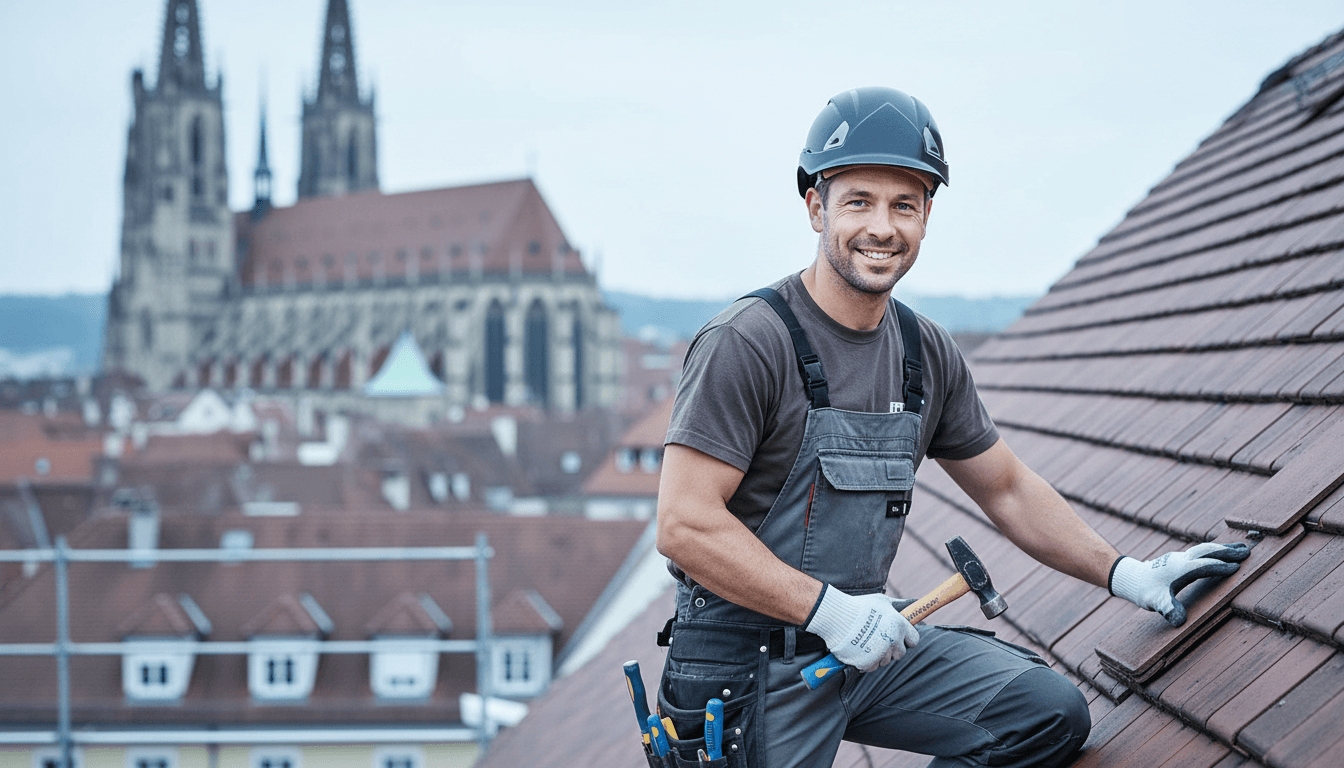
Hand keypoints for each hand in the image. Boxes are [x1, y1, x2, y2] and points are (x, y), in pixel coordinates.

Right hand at [804, 585, 918, 671]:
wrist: (836, 616)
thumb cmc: (858, 606)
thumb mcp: (882, 601)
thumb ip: (899, 605)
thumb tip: (914, 603)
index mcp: (899, 625)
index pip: (914, 640)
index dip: (906, 639)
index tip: (898, 637)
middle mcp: (893, 640)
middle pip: (900, 653)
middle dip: (892, 649)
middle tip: (878, 640)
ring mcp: (881, 653)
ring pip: (885, 661)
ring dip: (878, 655)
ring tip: (865, 642)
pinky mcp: (868, 663)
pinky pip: (872, 667)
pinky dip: (866, 662)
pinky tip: (859, 650)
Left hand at [1109, 542, 1250, 626]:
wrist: (1132, 578)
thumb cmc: (1146, 591)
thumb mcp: (1156, 603)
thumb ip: (1168, 609)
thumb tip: (1180, 621)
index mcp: (1178, 569)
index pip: (1203, 566)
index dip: (1220, 567)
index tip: (1237, 567)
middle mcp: (1181, 559)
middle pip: (1206, 552)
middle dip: (1226, 552)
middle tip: (1247, 552)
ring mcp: (1180, 556)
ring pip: (1205, 549)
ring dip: (1222, 548)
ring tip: (1241, 547)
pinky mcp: (1180, 558)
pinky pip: (1201, 551)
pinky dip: (1214, 550)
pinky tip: (1222, 551)